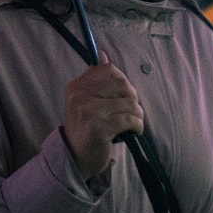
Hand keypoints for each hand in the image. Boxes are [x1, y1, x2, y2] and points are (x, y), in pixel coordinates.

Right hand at [61, 52, 143, 176]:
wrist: (75, 157)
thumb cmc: (85, 128)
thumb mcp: (84, 101)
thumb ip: (95, 80)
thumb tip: (102, 54)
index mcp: (76, 86)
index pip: (108, 70)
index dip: (123, 80)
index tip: (124, 94)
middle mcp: (80, 96)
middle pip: (122, 84)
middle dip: (132, 97)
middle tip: (132, 110)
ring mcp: (89, 111)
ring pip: (129, 103)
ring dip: (137, 114)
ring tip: (134, 122)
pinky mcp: (100, 127)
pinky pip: (130, 120)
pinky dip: (138, 125)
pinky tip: (135, 130)